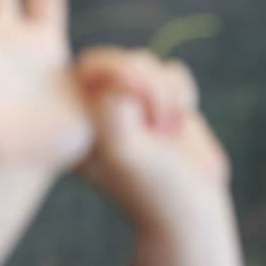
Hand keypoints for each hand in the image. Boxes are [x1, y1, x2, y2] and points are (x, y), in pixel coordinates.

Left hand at [77, 47, 228, 226]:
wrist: (190, 208)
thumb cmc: (148, 185)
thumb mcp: (120, 148)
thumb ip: (111, 106)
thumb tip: (120, 73)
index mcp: (75, 118)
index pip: (87, 68)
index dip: (119, 77)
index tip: (140, 112)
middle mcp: (96, 106)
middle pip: (117, 57)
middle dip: (149, 84)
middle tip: (159, 125)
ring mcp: (128, 101)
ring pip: (147, 61)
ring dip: (167, 94)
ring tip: (167, 131)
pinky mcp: (159, 100)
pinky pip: (171, 71)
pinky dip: (182, 94)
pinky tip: (178, 124)